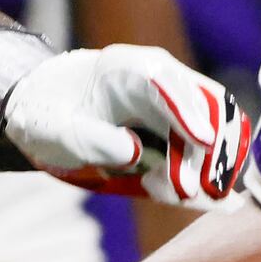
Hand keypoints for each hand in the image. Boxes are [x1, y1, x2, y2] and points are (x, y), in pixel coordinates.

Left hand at [3, 45, 244, 205]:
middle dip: (210, 150)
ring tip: (170, 193)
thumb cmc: (50, 114)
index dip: (188, 113)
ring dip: (204, 166)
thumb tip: (136, 152)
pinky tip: (165, 188)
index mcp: (126, 68)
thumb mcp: (61, 132)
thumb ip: (96, 141)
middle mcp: (160, 76)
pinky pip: (201, 146)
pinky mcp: (178, 122)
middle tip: (195, 191)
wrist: (47, 107)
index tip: (205, 142)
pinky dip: (194, 170)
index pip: (166, 84)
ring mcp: (174, 98)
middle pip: (206, 105)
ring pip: (213, 128)